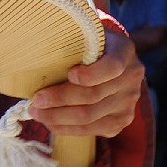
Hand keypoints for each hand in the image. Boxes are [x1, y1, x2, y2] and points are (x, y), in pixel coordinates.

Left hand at [28, 21, 143, 138]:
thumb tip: (36, 59)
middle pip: (92, 95)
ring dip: (57, 117)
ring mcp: (128, 102)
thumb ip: (71, 44)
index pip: (112, 66)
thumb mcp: (85, 36)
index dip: (90, 74)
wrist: (110, 63)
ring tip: (36, 112)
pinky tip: (50, 122)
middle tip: (35, 100)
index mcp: (124, 51)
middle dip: (59, 99)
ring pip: (88, 117)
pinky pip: (89, 130)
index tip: (69, 74)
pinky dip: (65, 127)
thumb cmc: (89, 47)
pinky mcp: (120, 122)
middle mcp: (131, 77)